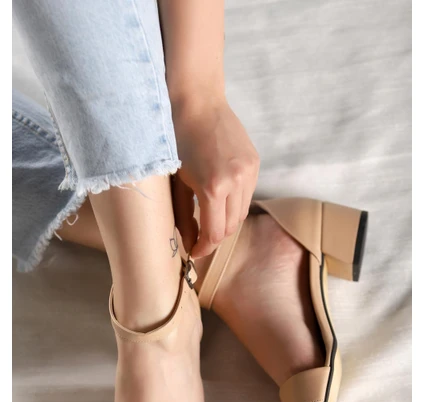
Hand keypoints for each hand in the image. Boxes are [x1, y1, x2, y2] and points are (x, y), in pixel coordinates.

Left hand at [172, 98, 259, 257]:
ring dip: (226, 221)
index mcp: (213, 188)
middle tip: (200, 239)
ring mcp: (249, 171)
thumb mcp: (176, 183)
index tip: (195, 252)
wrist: (197, 101)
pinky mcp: (255, 163)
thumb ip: (184, 217)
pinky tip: (221, 198)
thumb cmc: (177, 139)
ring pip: (242, 212)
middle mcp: (237, 181)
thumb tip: (190, 243)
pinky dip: (235, 203)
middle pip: (231, 226)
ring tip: (210, 219)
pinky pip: (247, 194)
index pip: (215, 233)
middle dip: (215, 237)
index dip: (205, 248)